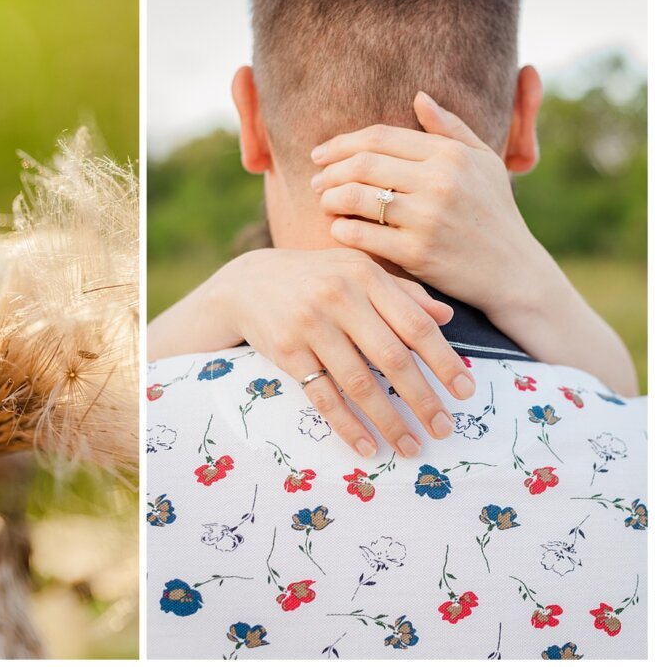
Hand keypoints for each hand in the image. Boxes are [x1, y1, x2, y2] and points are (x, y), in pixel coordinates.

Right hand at [209, 248, 476, 457]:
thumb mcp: (357, 270)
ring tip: (411, 447)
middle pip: (391, 358)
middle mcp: (339, 297)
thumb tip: (446, 317)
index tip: (467, 391)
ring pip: (359, 383)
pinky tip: (367, 447)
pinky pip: (323, 396)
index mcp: (365, 276)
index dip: (444, 361)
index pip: (415, 324)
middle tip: (445, 429)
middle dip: (423, 399)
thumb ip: (402, 291)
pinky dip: (347, 425)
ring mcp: (310, 326)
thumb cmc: (316, 278)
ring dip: (389, 421)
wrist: (248, 282)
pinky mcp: (287, 352)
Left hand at [310, 91, 543, 318]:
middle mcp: (440, 182)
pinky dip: (341, 229)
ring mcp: (428, 218)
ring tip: (324, 203)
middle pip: (362, 164)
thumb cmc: (494, 212)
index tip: (320, 154)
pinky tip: (338, 229)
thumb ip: (450, 129)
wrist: (513, 271)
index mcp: (451, 155)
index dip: (342, 143)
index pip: (380, 137)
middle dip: (329, 172)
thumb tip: (418, 97)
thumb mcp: (483, 163)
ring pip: (355, 198)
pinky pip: (361, 235)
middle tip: (316, 181)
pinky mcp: (417, 253)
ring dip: (329, 199)